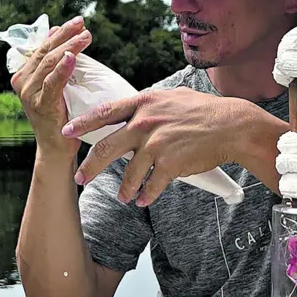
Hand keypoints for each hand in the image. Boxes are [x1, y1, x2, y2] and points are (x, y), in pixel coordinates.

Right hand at [11, 17, 91, 156]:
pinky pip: (52, 82)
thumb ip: (54, 63)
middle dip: (66, 35)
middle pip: (45, 51)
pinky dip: (63, 68)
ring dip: (69, 47)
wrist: (57, 146)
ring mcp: (29, 94)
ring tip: (86, 37)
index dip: (60, 33)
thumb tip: (57, 32)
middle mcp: (22, 82)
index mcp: (24, 75)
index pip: (42, 47)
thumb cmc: (61, 114)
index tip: (77, 22)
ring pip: (49, 63)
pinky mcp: (40, 105)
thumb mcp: (56, 85)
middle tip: (83, 24)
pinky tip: (73, 56)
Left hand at [64, 87, 244, 204]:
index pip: (105, 113)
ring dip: (125, 189)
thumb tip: (134, 110)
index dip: (83, 123)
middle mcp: (145, 123)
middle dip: (90, 166)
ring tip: (124, 197)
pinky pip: (151, 185)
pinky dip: (146, 195)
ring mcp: (156, 144)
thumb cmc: (203, 110)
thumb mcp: (171, 97)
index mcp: (143, 103)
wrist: (230, 126)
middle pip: (107, 148)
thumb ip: (149, 104)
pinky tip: (144, 200)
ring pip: (129, 173)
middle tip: (80, 177)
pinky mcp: (169, 164)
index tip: (66, 131)